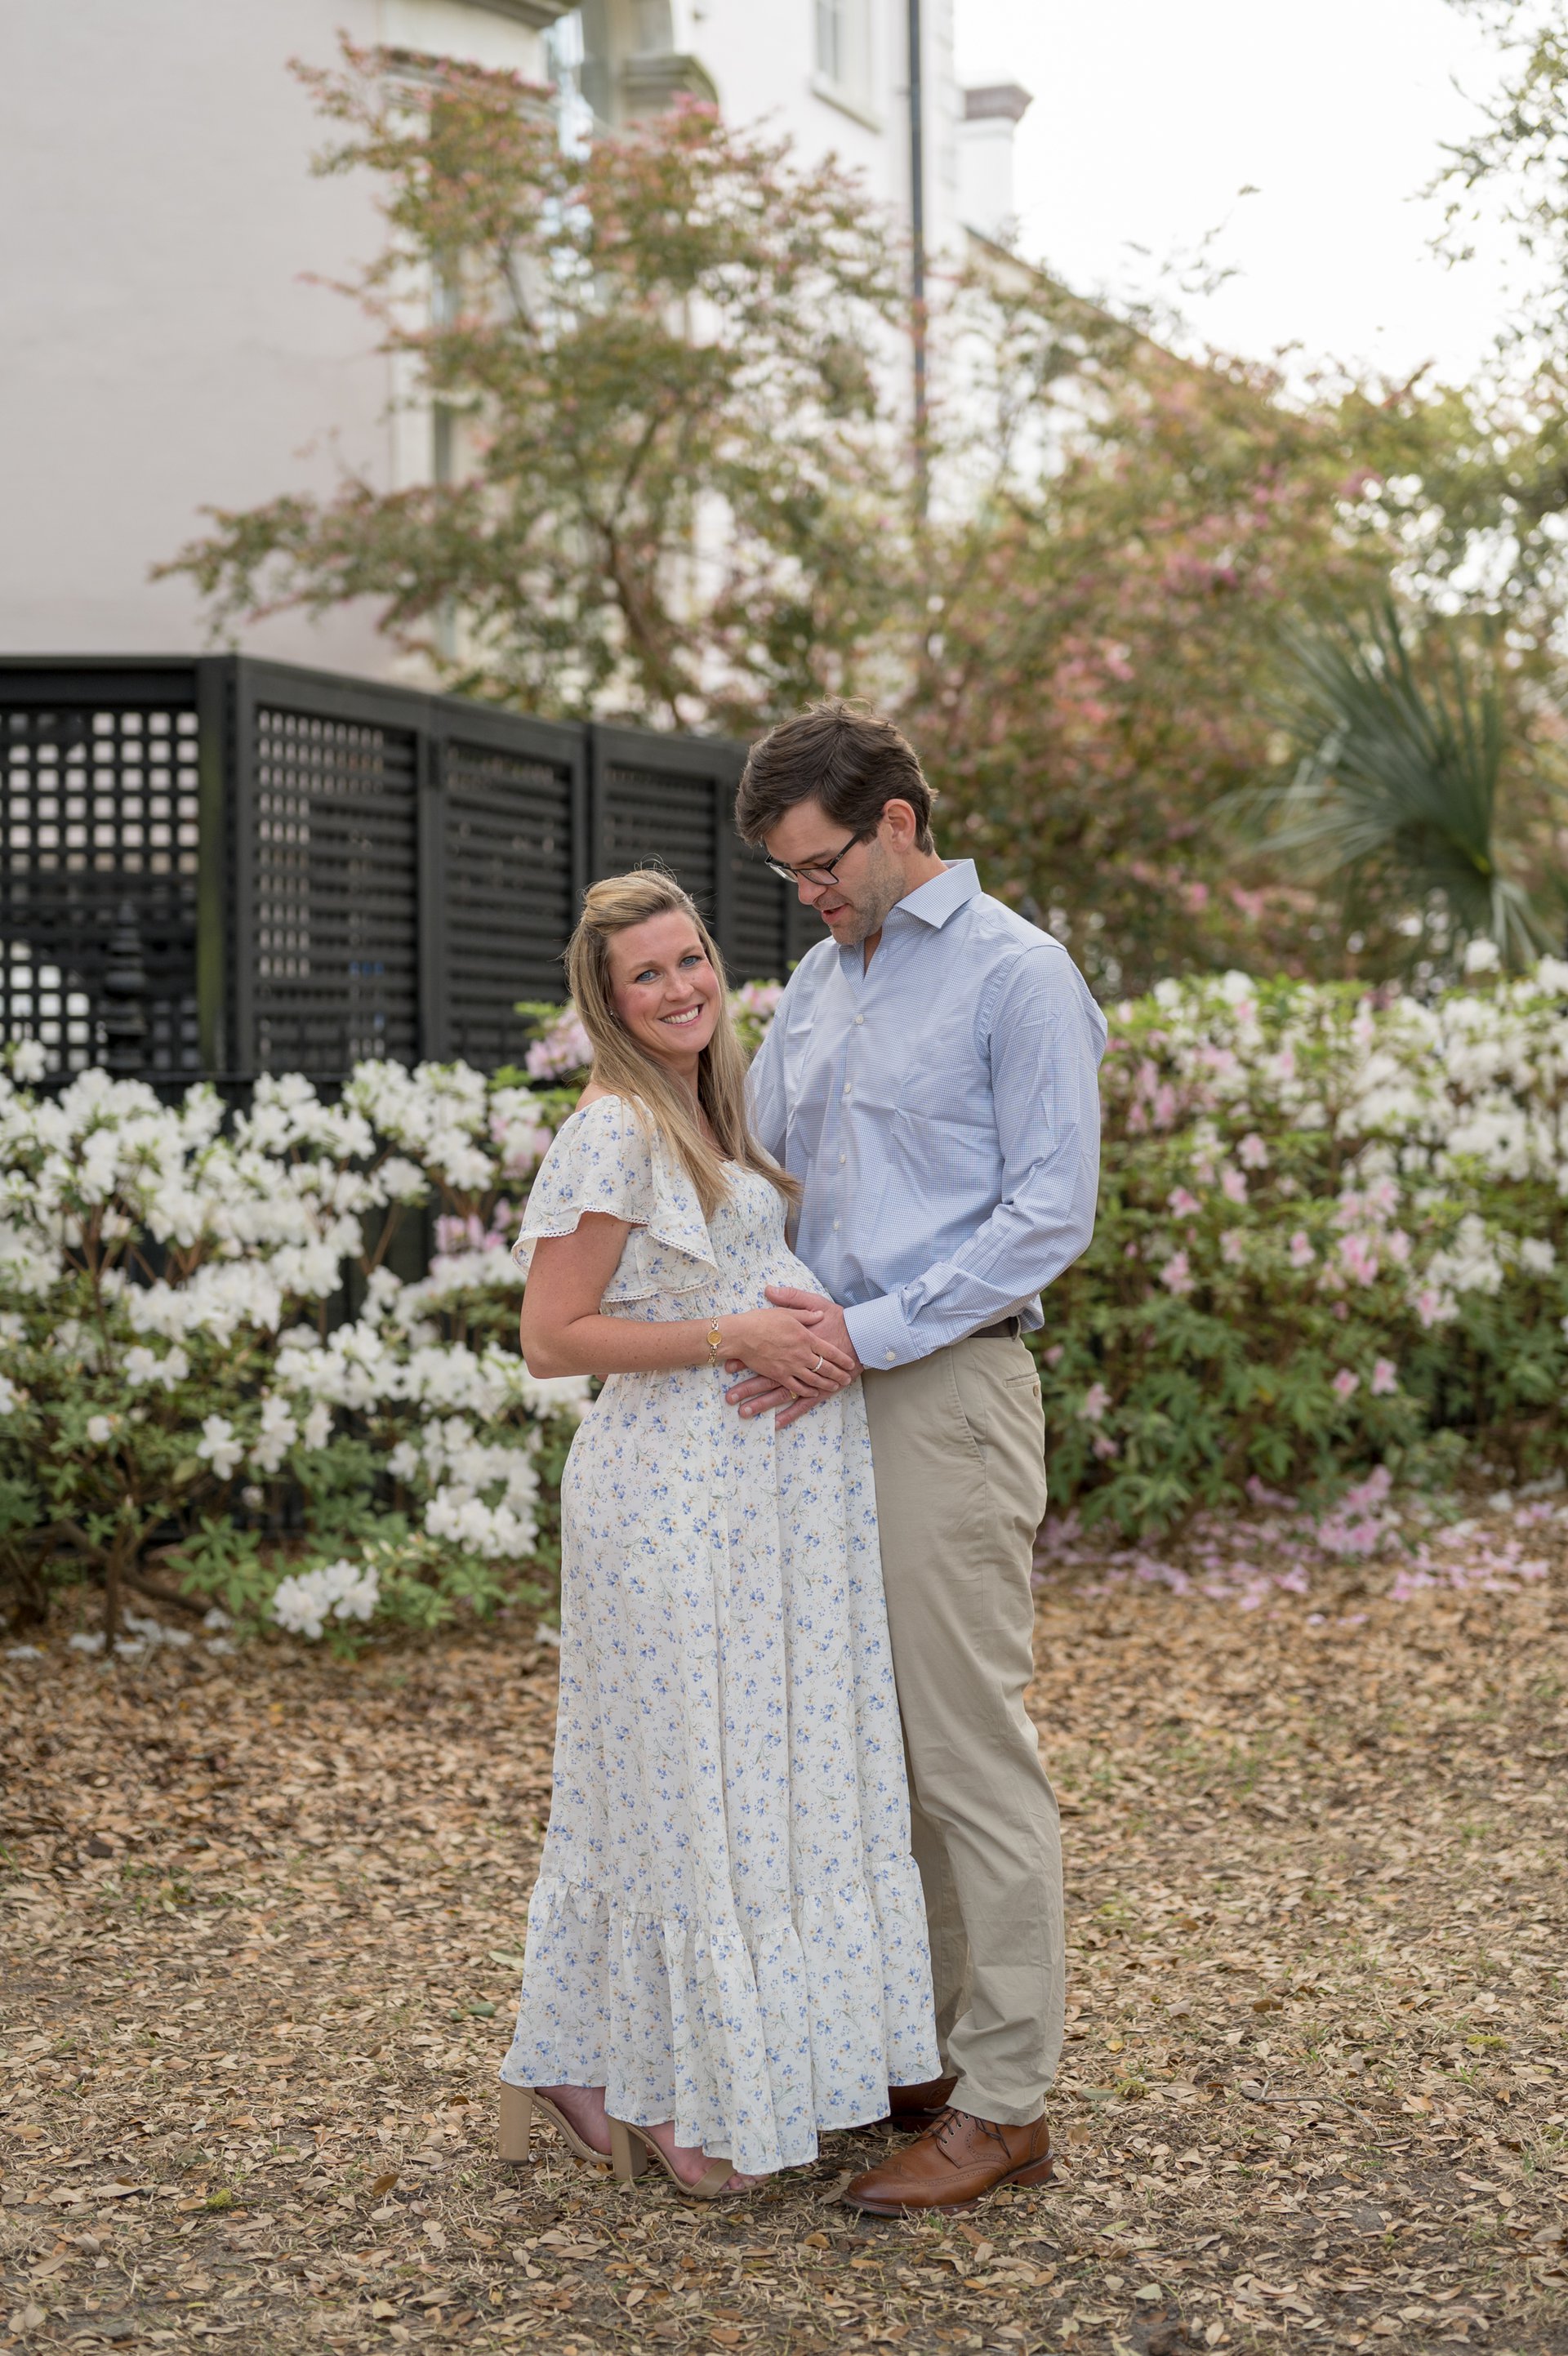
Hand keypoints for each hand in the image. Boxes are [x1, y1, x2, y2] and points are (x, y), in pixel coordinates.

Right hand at [725, 1287, 861, 1427]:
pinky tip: (813, 1393)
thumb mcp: (788, 1312)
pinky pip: (797, 1387)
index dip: (842, 1359)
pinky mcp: (779, 1375)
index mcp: (806, 1337)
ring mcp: (791, 1367)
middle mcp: (802, 1354)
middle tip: (848, 1379)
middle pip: (826, 1368)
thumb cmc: (763, 1320)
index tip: (851, 1363)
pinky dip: (807, 1391)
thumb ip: (806, 1314)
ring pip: (814, 1380)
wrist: (742, 1334)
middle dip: (839, 1374)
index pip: (830, 1351)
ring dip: (826, 1384)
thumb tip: (819, 1315)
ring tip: (835, 1387)